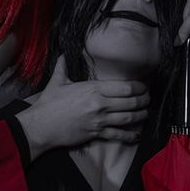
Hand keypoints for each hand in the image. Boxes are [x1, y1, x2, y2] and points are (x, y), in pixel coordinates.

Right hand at [15, 56, 149, 158]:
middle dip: (143, 100)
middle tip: (148, 99)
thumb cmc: (49, 104)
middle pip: (130, 102)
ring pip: (128, 118)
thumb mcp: (57, 82)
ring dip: (141, 115)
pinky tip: (137, 135)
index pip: (124, 87)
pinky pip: (117, 135)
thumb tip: (63, 54)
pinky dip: (130, 136)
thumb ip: (63, 66)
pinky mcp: (96, 133)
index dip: (138, 87)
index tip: (143, 87)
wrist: (41, 126)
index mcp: (93, 89)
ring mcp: (99, 120)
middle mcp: (100, 104)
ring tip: (147, 113)